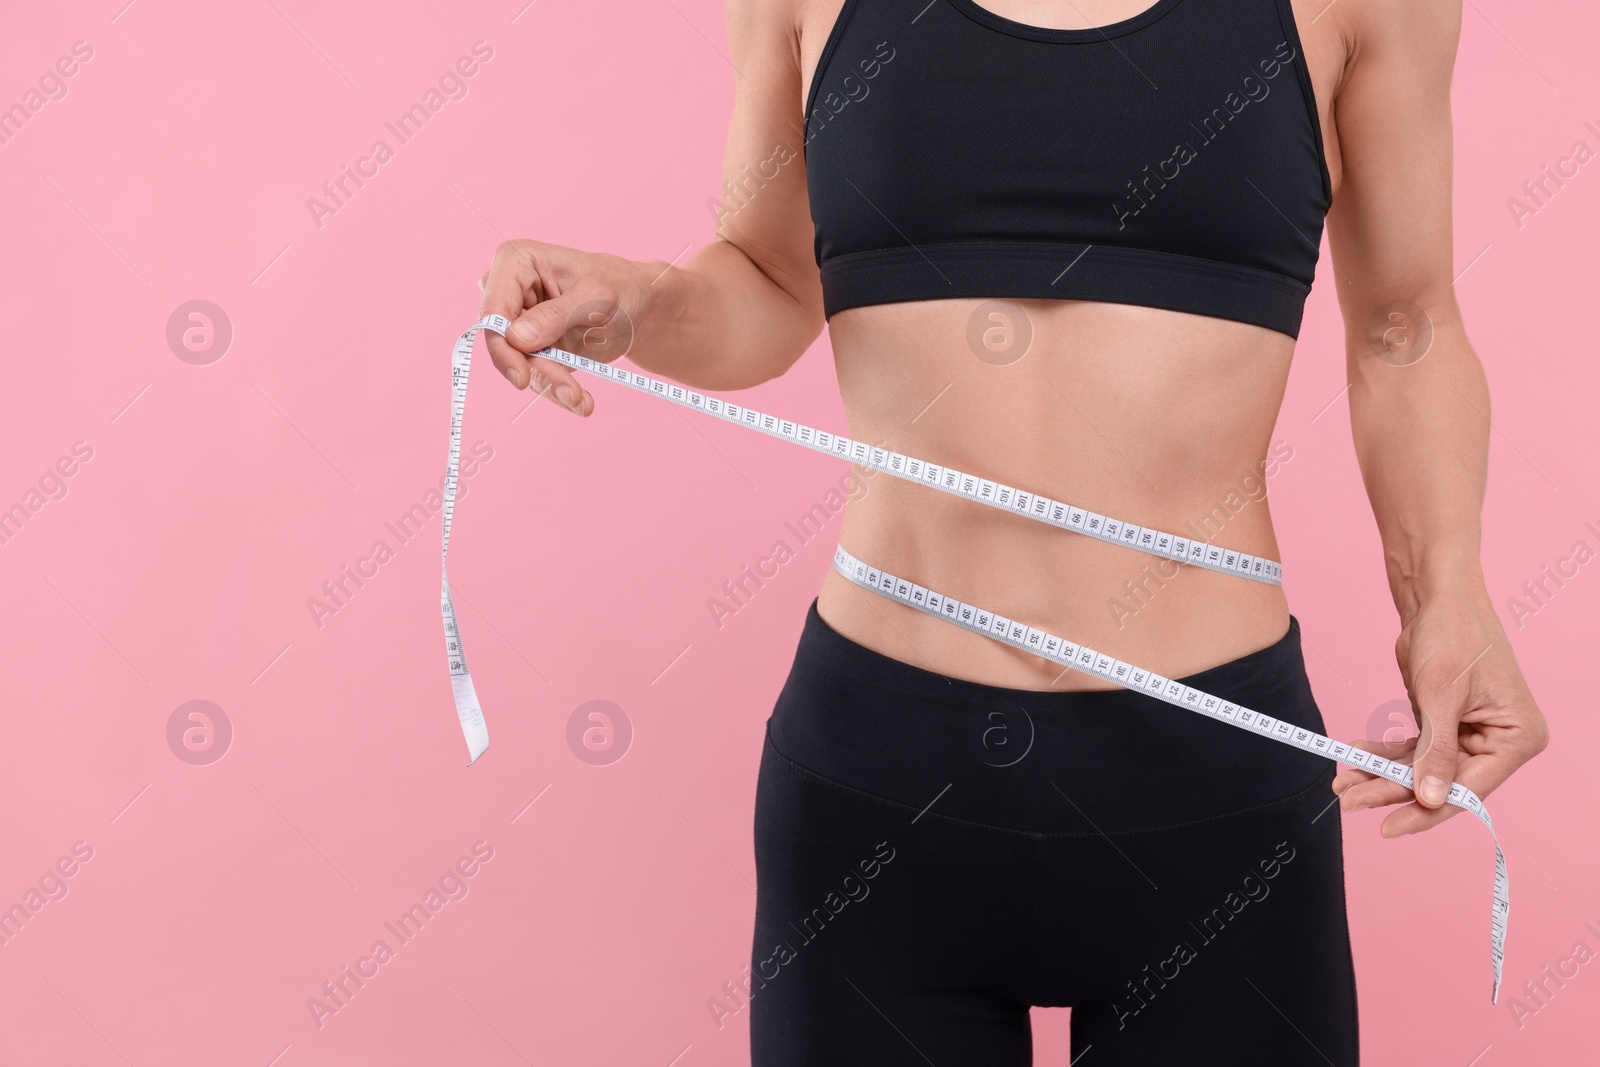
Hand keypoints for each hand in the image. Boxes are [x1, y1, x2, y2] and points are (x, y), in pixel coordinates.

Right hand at [477, 238, 655, 415]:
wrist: (636, 305)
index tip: (520, 377)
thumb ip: (556, 315)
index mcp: (516, 261)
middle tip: (569, 393)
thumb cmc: (617, 285)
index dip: (501, 344)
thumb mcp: (596, 295)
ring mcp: (518, 323)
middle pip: (502, 341)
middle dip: (533, 370)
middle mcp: (509, 292)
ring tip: (582, 401)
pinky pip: (536, 375)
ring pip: (520, 364)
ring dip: (551, 385)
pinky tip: (582, 402)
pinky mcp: (532, 349)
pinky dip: (558, 391)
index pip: (494, 308)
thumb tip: (516, 338)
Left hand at [1333, 592, 1548, 835]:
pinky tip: (1355, 757)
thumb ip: (1436, 752)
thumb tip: (1429, 800)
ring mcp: (1471, 735)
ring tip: (1342, 785)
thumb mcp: (1441, 696)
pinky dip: (1384, 754)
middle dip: (1392, 791)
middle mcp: (1499, 742)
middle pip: (1441, 782)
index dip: (1426, 811)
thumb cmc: (1452, 635)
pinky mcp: (1444, 724)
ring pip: (1421, 769)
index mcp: (1517, 738)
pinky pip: (1413, 749)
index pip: (1469, 789)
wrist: (1436, 597)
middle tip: (1349, 801)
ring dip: (1381, 775)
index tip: (1387, 827)